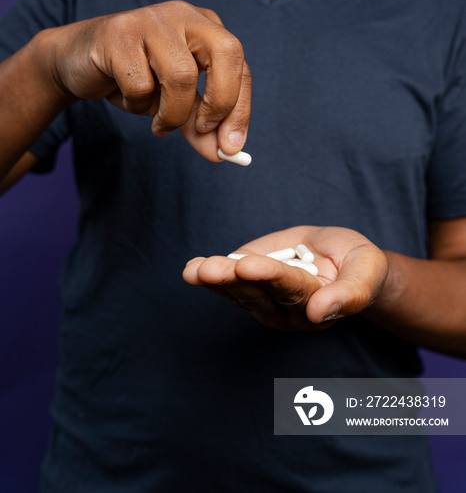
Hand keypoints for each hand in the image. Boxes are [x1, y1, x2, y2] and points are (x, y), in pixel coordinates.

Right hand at [43, 0, 250, 160]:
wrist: (76, 61)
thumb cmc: (134, 78)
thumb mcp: (173, 103)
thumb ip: (198, 125)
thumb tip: (222, 153)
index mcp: (206, 28)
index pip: (240, 67)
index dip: (240, 109)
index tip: (231, 146)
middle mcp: (184, 16)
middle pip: (225, 54)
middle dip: (221, 101)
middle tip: (203, 130)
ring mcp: (151, 20)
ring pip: (181, 75)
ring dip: (172, 113)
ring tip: (158, 123)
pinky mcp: (119, 34)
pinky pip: (140, 84)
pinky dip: (137, 104)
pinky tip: (127, 98)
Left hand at [183, 226, 387, 329]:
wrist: (343, 257)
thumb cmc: (359, 264)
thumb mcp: (366, 271)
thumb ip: (349, 294)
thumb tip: (319, 312)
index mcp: (318, 306)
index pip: (290, 287)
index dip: (268, 275)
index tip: (247, 265)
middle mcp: (288, 310)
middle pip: (258, 293)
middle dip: (233, 278)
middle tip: (210, 268)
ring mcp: (266, 302)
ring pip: (239, 292)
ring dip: (216, 280)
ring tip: (196, 270)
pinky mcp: (251, 288)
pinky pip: (229, 287)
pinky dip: (209, 278)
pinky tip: (192, 270)